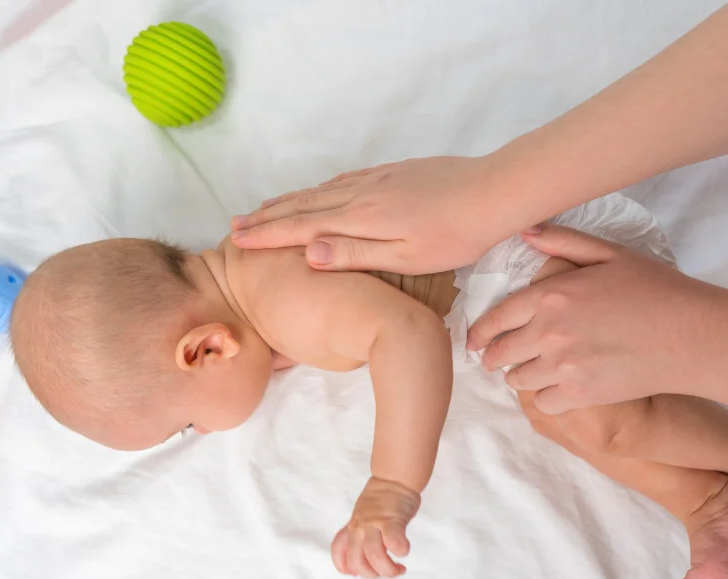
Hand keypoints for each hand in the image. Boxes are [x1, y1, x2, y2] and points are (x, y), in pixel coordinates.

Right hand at [230, 156, 512, 274]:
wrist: (492, 191)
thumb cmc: (454, 235)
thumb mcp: (406, 256)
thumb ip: (356, 254)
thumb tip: (307, 253)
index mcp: (361, 218)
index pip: (301, 227)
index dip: (267, 234)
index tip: (238, 241)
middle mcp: (361, 194)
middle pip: (303, 206)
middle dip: (267, 217)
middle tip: (235, 226)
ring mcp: (376, 180)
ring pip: (319, 191)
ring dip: (288, 201)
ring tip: (263, 209)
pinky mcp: (391, 173)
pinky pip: (341, 181)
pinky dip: (317, 190)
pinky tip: (315, 193)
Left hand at [331, 476, 420, 577]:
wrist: (394, 477)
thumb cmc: (383, 498)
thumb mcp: (363, 515)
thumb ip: (361, 533)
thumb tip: (365, 556)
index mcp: (353, 526)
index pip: (338, 550)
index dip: (345, 567)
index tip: (357, 573)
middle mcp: (360, 526)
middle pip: (356, 561)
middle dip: (371, 574)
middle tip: (385, 571)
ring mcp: (375, 523)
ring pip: (374, 555)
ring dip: (387, 569)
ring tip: (398, 569)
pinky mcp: (392, 520)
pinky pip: (393, 542)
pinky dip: (399, 551)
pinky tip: (404, 551)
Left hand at [467, 225, 709, 413]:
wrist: (691, 335)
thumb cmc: (654, 289)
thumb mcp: (609, 254)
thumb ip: (563, 242)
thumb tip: (525, 231)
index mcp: (550, 295)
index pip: (497, 317)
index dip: (480, 332)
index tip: (473, 341)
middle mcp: (548, 332)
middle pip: (501, 352)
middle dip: (493, 356)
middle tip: (495, 360)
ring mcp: (562, 366)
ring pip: (518, 380)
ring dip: (519, 376)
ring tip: (529, 372)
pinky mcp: (580, 394)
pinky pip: (542, 402)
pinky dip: (544, 397)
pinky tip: (554, 388)